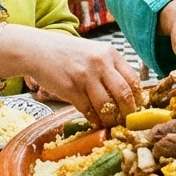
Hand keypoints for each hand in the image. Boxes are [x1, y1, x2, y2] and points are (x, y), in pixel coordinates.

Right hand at [15, 29, 140, 127]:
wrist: (38, 50)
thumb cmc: (67, 53)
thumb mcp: (93, 52)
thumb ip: (110, 67)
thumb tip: (126, 93)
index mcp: (110, 53)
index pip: (133, 79)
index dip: (137, 98)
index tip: (137, 109)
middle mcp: (100, 63)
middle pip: (124, 94)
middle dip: (128, 112)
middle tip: (127, 122)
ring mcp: (86, 76)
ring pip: (106, 106)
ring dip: (110, 119)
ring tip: (111, 124)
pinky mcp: (71, 89)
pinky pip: (88, 110)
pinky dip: (94, 119)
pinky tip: (95, 122)